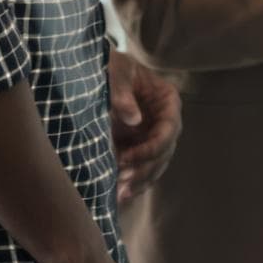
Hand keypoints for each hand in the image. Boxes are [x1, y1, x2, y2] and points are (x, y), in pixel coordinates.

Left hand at [107, 48, 180, 203]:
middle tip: (123, 183)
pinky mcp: (138, 146)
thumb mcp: (115, 72)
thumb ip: (123, 94)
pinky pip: (141, 168)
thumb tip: (135, 120)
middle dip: (145, 171)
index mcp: (167, 100)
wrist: (93, 69)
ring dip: (139, 182)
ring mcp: (152, 135)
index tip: (127, 158)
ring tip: (120, 195)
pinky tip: (118, 197)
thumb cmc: (109, 65)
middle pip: (164, 153)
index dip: (152, 148)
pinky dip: (132, 183)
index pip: (169, 130)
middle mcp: (164, 120)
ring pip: (155, 165)